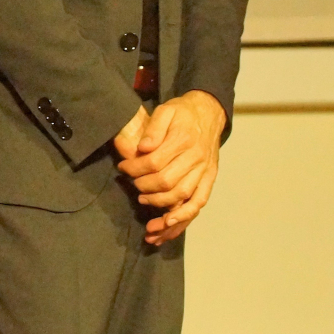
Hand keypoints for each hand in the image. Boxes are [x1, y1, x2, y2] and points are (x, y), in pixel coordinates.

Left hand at [114, 90, 225, 245]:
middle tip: (133, 184)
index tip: (123, 168)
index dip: (134, 168)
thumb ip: (153, 128)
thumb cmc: (183, 112)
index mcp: (183, 139)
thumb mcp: (166, 110)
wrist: (209, 113)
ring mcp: (205, 171)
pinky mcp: (209, 179)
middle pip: (166, 182)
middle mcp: (196, 158)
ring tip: (143, 202)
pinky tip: (168, 223)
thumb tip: (143, 148)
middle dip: (144, 186)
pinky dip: (184, 216)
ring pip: (181, 196)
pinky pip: (198, 202)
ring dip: (160, 205)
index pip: (154, 162)